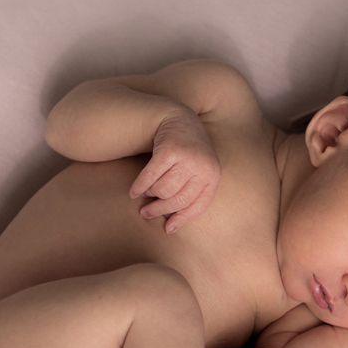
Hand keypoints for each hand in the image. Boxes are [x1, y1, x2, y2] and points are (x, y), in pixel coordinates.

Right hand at [129, 107, 221, 232]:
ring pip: (163, 189)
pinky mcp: (169, 151)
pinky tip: (134, 192)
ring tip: (145, 193)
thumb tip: (171, 226)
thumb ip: (190, 193)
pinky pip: (150, 177)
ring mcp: (187, 158)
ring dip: (150, 194)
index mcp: (214, 175)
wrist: (180, 119)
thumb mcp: (198, 172)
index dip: (182, 219)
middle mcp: (203, 167)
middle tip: (146, 214)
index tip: (168, 229)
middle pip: (177, 200)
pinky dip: (140, 187)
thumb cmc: (188, 152)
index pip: (198, 206)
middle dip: (159, 210)